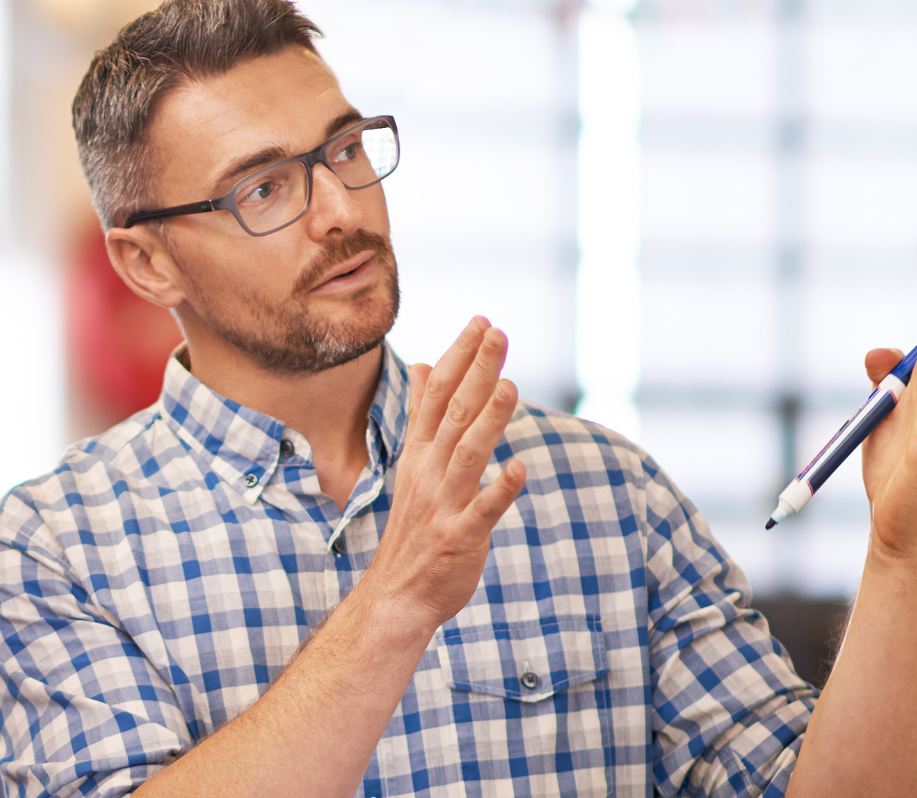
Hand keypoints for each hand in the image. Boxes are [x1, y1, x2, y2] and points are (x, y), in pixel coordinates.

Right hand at [358, 316, 528, 627]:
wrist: (398, 593)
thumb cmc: (415, 527)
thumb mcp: (413, 464)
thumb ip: (422, 414)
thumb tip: (422, 366)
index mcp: (420, 453)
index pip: (438, 394)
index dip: (458, 357)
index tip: (480, 321)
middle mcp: (428, 472)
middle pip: (453, 413)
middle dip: (475, 371)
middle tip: (496, 332)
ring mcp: (443, 504)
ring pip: (467, 454)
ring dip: (488, 420)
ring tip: (508, 385)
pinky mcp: (459, 537)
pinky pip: (480, 511)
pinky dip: (498, 490)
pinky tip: (518, 469)